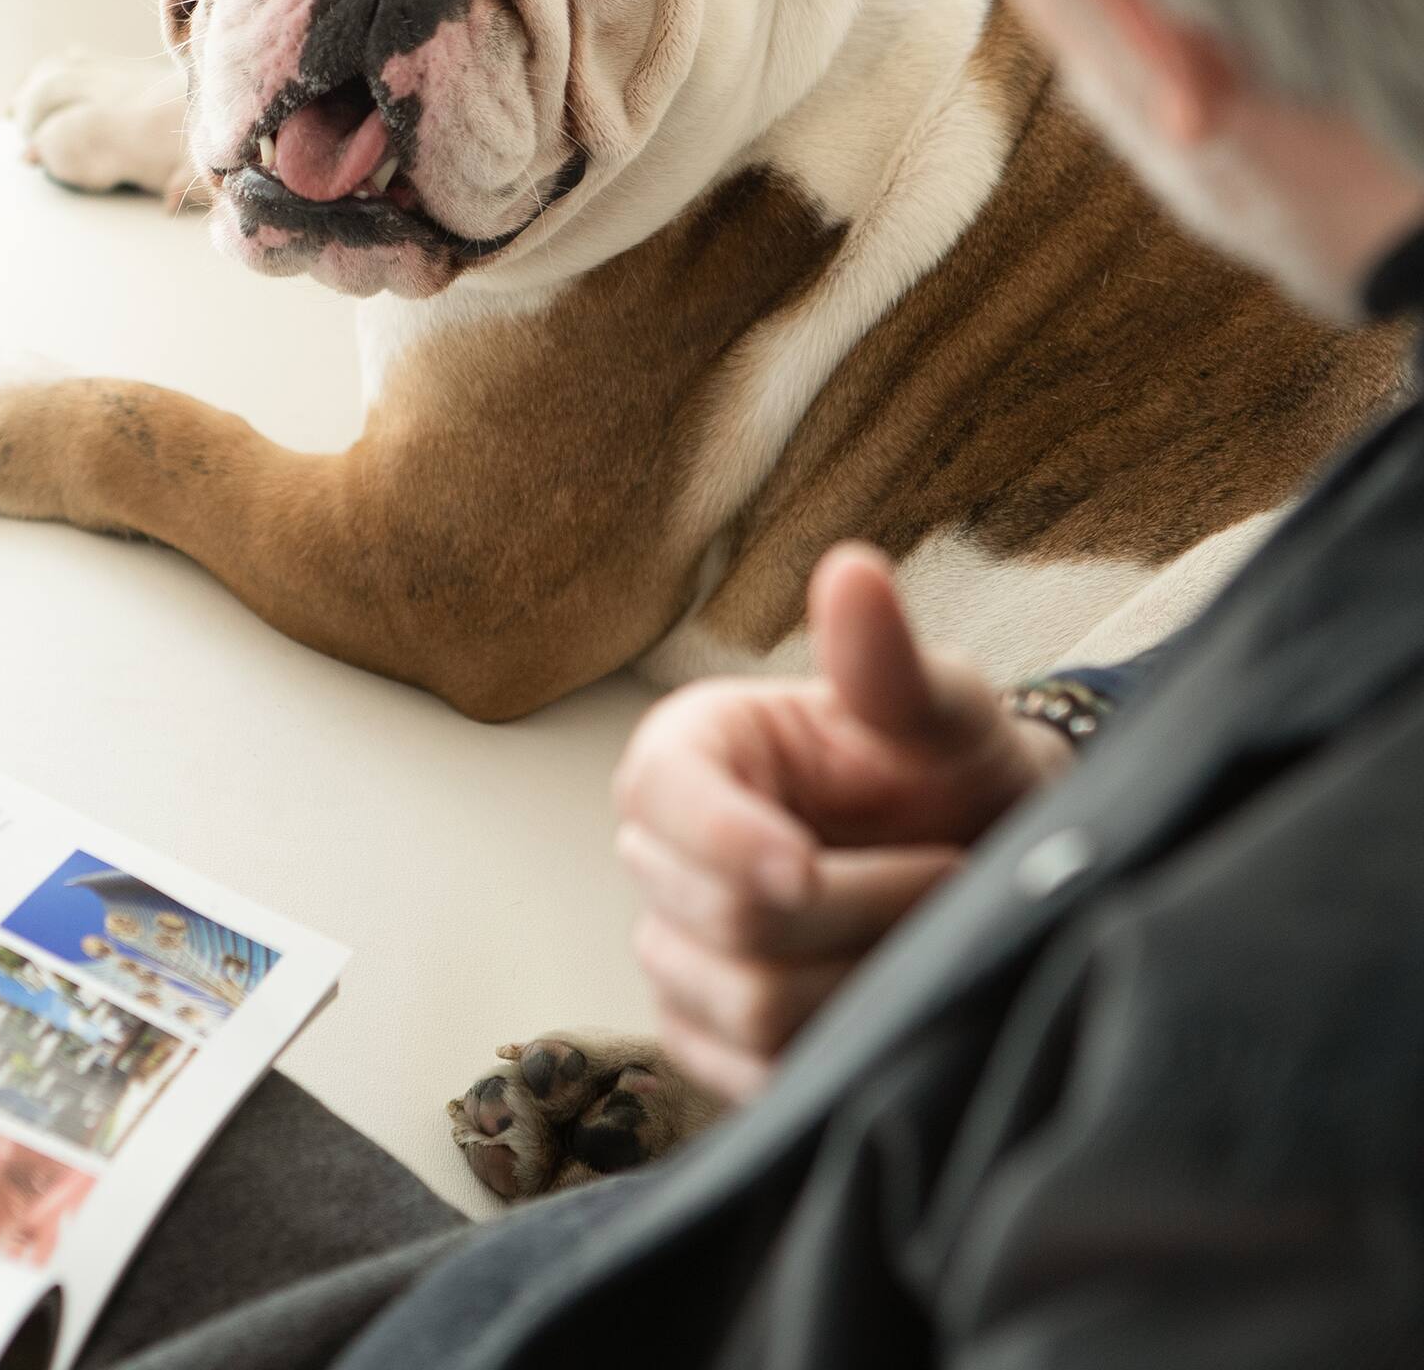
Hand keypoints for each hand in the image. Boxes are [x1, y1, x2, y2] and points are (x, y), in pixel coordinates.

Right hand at [613, 543, 1071, 1101]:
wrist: (984, 861)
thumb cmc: (949, 768)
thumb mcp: (943, 708)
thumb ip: (890, 660)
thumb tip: (853, 569)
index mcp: (689, 753)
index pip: (662, 800)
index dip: (727, 842)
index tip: (804, 866)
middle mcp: (662, 851)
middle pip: (722, 916)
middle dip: (858, 907)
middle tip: (949, 871)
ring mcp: (677, 949)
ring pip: (746, 1004)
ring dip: (863, 980)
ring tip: (928, 930)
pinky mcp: (708, 1037)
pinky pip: (753, 1076)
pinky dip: (837, 1049)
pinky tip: (890, 995)